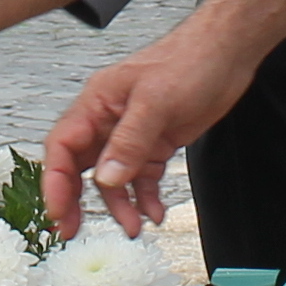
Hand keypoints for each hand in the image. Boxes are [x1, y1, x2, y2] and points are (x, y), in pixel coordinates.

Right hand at [40, 0, 285, 235]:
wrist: (229, 52)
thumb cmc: (189, 63)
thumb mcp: (157, 101)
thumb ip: (129, 142)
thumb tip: (105, 180)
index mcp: (97, 103)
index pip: (63, 146)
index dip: (55, 181)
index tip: (58, 213)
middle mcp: (108, 120)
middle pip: (81, 166)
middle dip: (76, 200)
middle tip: (73, 233)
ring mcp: (133, 133)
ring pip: (114, 177)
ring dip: (120, 204)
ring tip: (134, 228)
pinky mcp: (157, 143)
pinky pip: (142, 177)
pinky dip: (146, 197)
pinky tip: (156, 213)